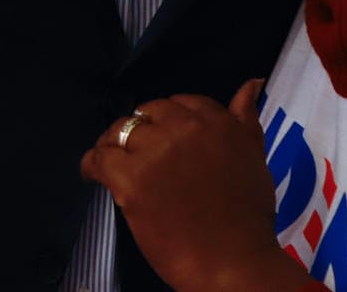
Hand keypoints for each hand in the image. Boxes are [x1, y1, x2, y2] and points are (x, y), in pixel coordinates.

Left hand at [80, 80, 305, 291]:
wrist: (233, 261)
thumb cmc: (248, 218)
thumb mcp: (255, 158)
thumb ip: (246, 120)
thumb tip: (250, 85)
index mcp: (217, 122)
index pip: (181, 102)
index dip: (169, 120)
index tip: (165, 138)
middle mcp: (185, 128)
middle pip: (147, 112)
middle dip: (142, 130)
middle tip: (138, 154)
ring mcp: (156, 152)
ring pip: (121, 132)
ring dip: (114, 145)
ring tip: (112, 162)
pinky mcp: (131, 179)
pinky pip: (99, 159)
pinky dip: (91, 166)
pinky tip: (92, 174)